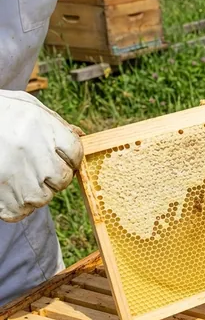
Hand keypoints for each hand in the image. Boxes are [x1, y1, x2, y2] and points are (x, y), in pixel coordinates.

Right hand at [0, 90, 83, 221]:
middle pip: (62, 180)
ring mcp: (18, 177)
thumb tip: (80, 134)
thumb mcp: (28, 107)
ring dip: (33, 192)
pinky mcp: (0, 196)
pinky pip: (18, 212)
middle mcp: (36, 155)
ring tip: (15, 175)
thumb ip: (55, 123)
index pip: (75, 155)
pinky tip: (5, 190)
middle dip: (52, 176)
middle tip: (31, 166)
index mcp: (46, 131)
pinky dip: (14, 206)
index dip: (68, 158)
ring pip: (42, 198)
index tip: (56, 156)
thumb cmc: (0, 113)